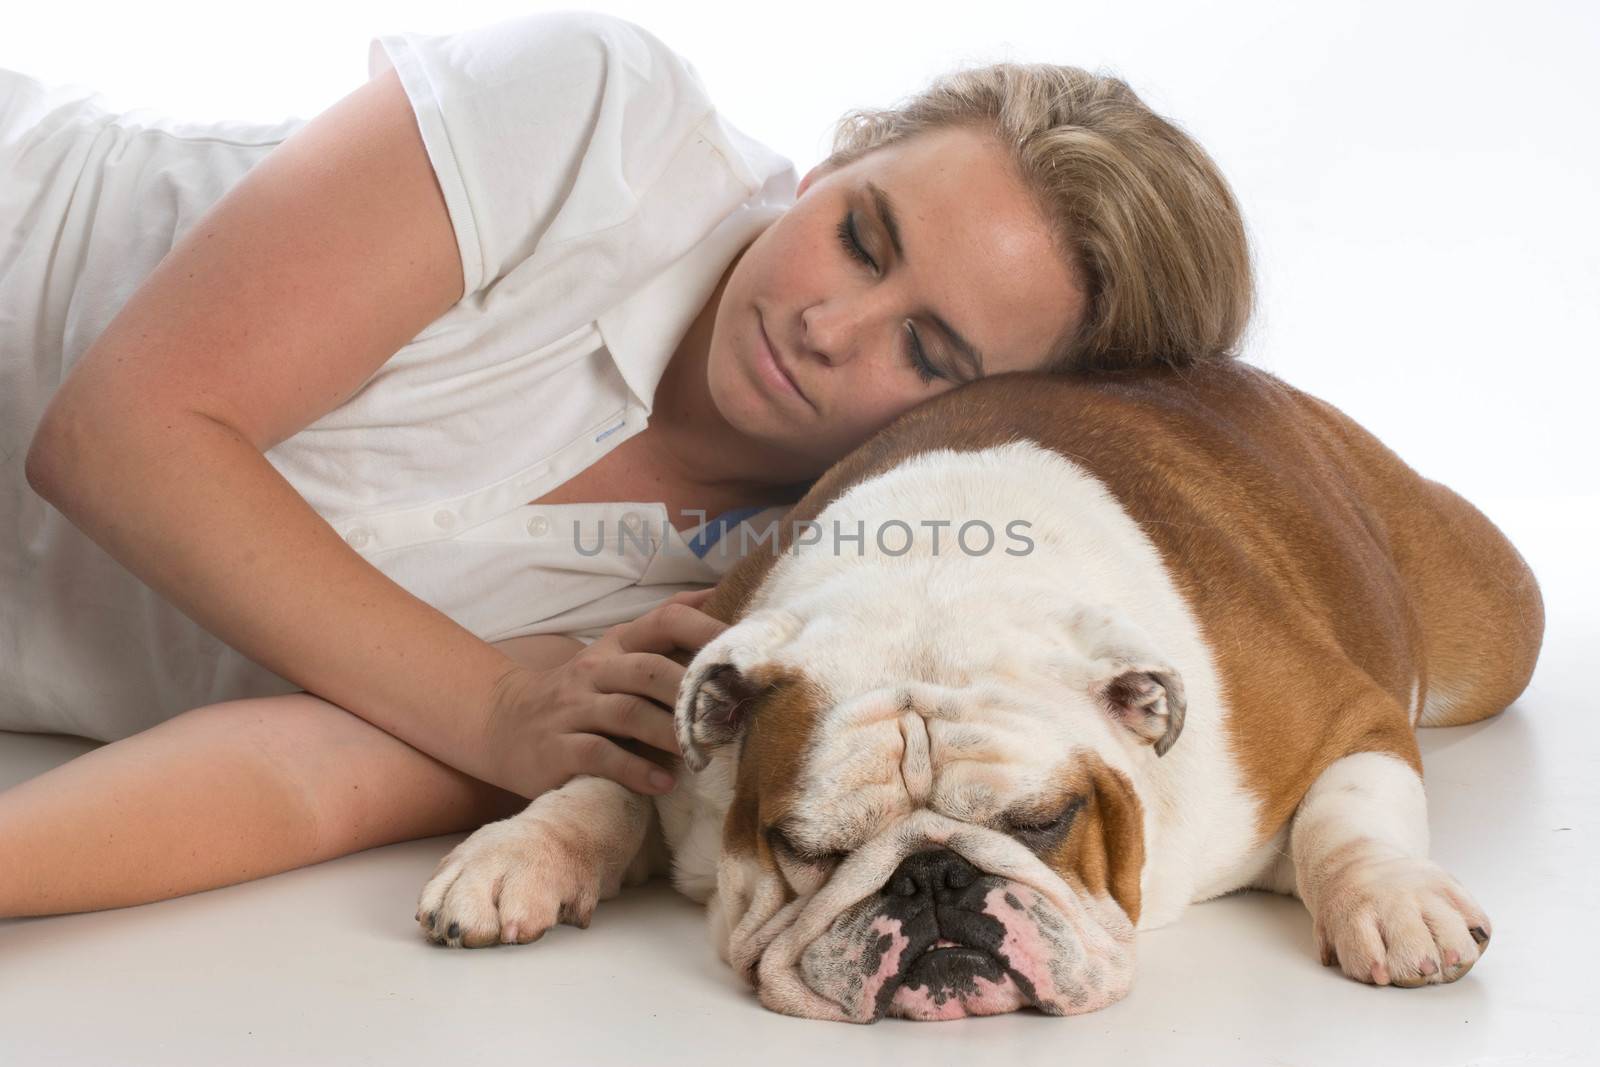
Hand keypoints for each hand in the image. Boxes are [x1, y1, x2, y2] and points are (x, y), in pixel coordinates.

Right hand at [481, 588, 726, 799]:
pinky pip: (599, 756)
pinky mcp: (557, 750)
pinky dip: (634, 770)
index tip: (746, 650)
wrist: (503, 723)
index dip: (705, 631)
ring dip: (670, 733)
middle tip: (733, 715)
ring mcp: (573, 710)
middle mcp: (595, 670)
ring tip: (703, 752)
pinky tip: (664, 783)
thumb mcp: (617, 653)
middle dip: (693, 691)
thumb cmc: (581, 692)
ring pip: (627, 713)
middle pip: (650, 670)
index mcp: (617, 644)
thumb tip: (719, 594)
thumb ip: (664, 629)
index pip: (664, 620)